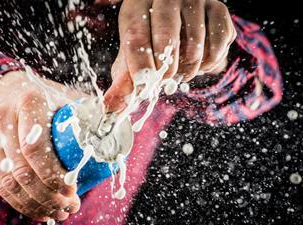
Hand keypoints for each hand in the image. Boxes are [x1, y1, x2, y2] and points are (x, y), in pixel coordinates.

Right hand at [0, 71, 80, 221]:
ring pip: (9, 183)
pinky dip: (21, 204)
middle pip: (23, 171)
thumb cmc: (45, 98)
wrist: (4, 92)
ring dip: (36, 205)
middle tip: (71, 207)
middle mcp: (2, 119)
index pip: (35, 147)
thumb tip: (115, 129)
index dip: (53, 175)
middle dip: (49, 196)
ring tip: (60, 213)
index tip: (73, 188)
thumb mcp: (65, 97)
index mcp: (28, 101)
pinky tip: (41, 211)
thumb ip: (89, 112)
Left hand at [105, 0, 236, 110]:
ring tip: (181, 70)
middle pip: (167, 35)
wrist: (180, 20)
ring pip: (195, 44)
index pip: (136, 36)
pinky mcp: (218, 9)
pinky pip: (218, 44)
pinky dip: (210, 62)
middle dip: (166, 68)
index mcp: (138, 6)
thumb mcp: (133, 56)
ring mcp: (195, 0)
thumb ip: (123, 82)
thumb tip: (111, 108)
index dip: (139, 65)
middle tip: (165, 79)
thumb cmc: (150, 39)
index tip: (142, 88)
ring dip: (188, 69)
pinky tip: (200, 60)